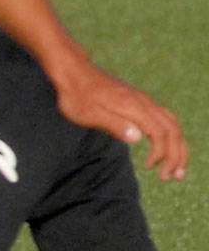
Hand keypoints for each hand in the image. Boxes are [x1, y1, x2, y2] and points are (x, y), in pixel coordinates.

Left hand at [54, 57, 186, 180]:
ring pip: (171, 123)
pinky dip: (169, 135)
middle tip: (172, 177)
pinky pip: (163, 118)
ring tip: (174, 168)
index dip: (160, 153)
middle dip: (177, 154)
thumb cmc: (77, 96)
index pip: (160, 133)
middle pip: (173, 129)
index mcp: (134, 107)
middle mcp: (143, 102)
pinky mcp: (139, 101)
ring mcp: (143, 101)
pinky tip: (163, 147)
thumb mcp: (90, 114)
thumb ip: (114, 125)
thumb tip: (138, 137)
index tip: (149, 167)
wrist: (74, 73)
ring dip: (177, 146)